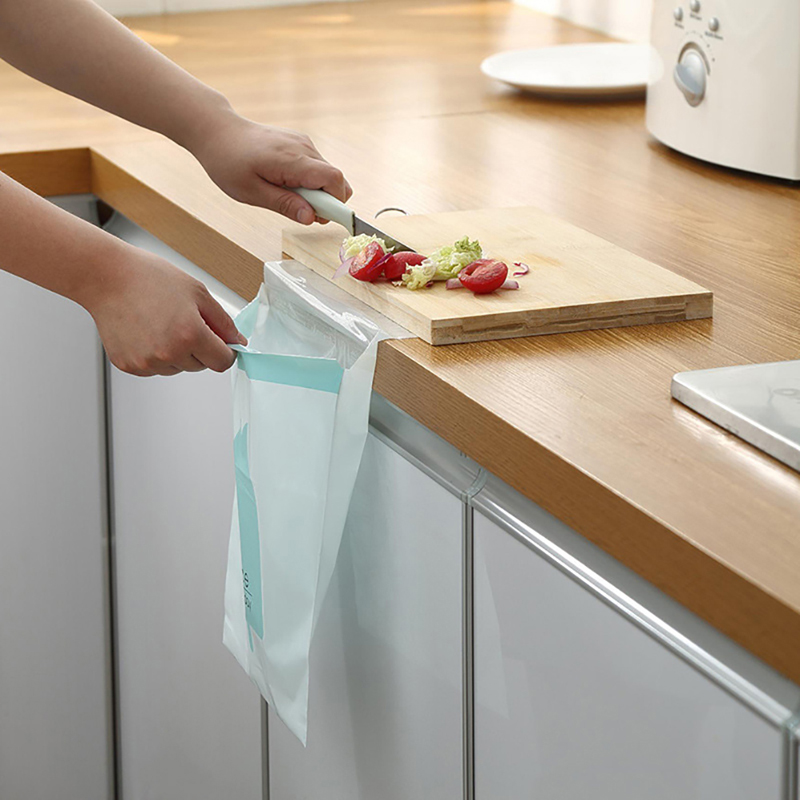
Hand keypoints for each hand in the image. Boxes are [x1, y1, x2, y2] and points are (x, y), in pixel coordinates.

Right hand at [83, 246, 245, 376]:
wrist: (106, 277)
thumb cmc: (149, 278)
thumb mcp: (198, 293)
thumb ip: (223, 322)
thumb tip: (238, 342)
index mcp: (190, 335)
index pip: (223, 362)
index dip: (225, 350)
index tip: (220, 341)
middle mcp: (168, 353)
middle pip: (201, 366)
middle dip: (200, 348)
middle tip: (183, 321)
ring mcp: (147, 362)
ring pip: (178, 368)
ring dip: (177, 353)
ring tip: (161, 323)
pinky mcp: (130, 365)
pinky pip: (155, 368)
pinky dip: (156, 355)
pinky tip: (146, 331)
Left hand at [189, 110, 352, 224]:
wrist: (218, 131)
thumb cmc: (228, 161)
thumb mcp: (252, 192)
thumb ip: (284, 205)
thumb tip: (311, 218)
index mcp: (292, 160)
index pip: (334, 180)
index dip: (337, 203)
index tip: (323, 219)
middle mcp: (304, 147)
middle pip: (337, 179)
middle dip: (328, 202)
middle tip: (303, 212)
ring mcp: (303, 143)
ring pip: (329, 175)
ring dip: (318, 193)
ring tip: (289, 197)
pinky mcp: (300, 144)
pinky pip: (318, 168)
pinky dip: (311, 182)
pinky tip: (288, 185)